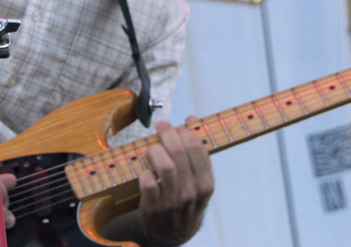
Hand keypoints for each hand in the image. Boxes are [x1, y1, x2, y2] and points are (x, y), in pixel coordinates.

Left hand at [135, 118, 213, 244]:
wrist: (173, 232)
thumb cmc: (186, 197)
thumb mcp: (198, 180)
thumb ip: (196, 151)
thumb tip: (191, 118)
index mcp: (206, 183)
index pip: (197, 149)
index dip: (184, 132)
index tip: (175, 125)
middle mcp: (192, 192)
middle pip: (178, 153)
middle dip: (167, 134)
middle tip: (160, 127)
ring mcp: (173, 201)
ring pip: (164, 166)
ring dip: (155, 150)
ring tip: (152, 148)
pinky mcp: (154, 208)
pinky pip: (148, 183)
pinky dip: (144, 172)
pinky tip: (145, 170)